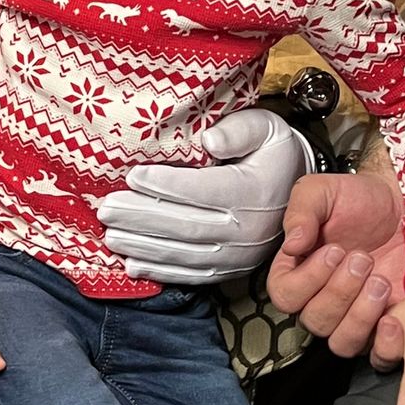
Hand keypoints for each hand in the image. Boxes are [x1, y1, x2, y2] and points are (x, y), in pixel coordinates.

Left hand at [97, 110, 313, 283]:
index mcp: (252, 191)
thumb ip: (239, 130)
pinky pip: (193, 275)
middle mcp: (246, 229)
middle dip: (141, 218)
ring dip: (143, 246)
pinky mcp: (231, 271)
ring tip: (109, 235)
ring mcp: (238, 255)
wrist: (299, 197)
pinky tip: (132, 264)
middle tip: (105, 209)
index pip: (203, 189)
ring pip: (184, 253)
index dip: (166, 184)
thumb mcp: (266, 128)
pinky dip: (160, 272)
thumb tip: (208, 141)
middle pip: (185, 224)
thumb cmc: (272, 153)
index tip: (132, 176)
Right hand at [267, 173, 404, 364]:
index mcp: (298, 271)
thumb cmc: (361, 199)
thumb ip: (301, 211)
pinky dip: (384, 345)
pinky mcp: (386, 328)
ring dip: (360, 316)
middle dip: (340, 291)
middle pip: (314, 321)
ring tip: (380, 282)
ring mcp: (355, 318)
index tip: (333, 251)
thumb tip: (293, 243)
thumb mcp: (323, 192)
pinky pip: (378, 357)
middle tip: (363, 258)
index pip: (285, 296)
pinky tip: (393, 318)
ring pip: (342, 343)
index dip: (307, 280)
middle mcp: (322, 299)